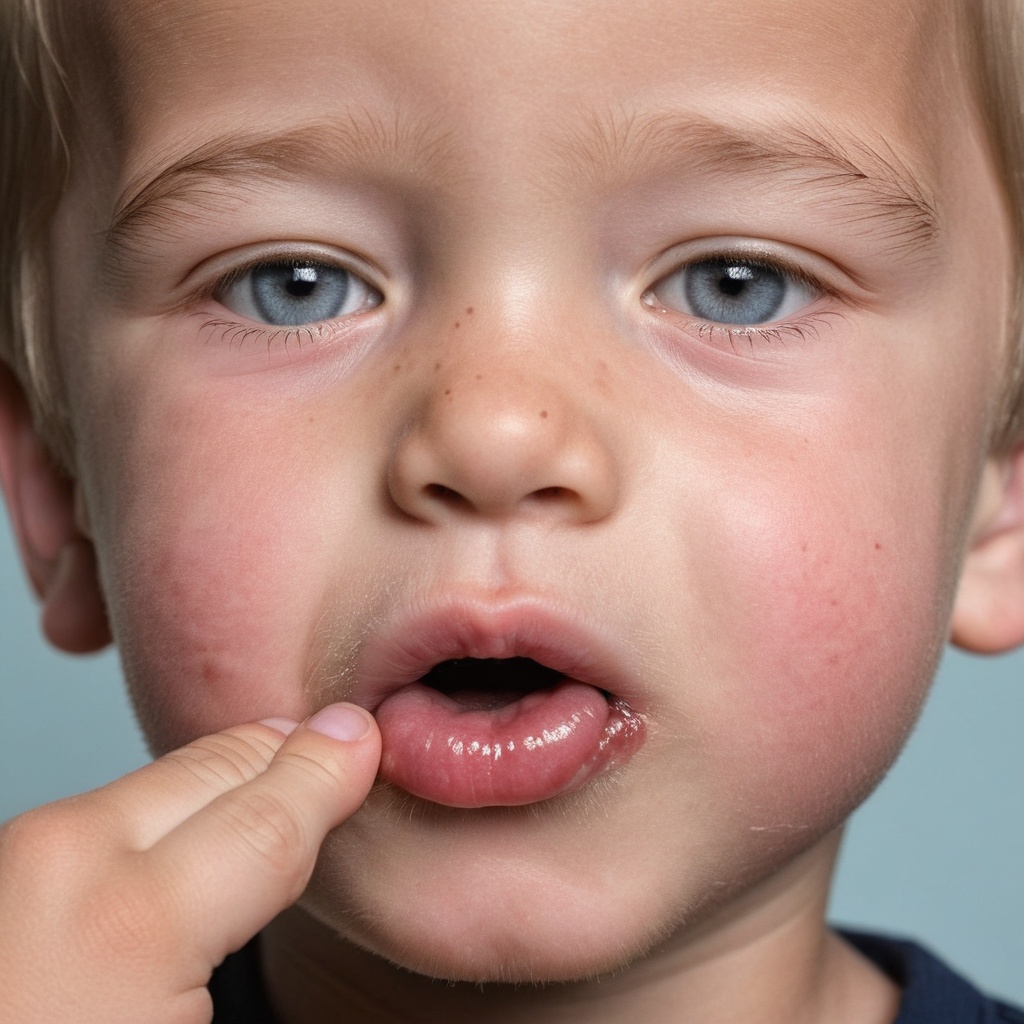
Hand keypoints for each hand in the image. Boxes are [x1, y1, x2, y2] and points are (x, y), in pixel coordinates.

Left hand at [0, 704, 380, 1023]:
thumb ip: (261, 933)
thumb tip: (309, 868)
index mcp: (130, 925)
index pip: (271, 812)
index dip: (330, 772)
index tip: (358, 742)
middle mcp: (61, 863)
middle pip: (215, 765)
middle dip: (283, 753)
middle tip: (337, 752)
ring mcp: (11, 861)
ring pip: (159, 779)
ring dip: (223, 782)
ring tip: (276, 794)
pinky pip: (105, 813)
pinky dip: (162, 812)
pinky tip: (190, 835)